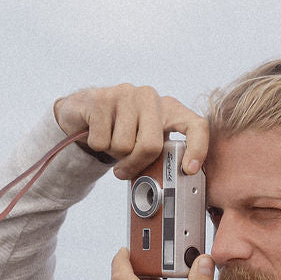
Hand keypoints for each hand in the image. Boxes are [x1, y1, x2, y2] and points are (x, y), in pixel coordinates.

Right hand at [54, 84, 208, 180]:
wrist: (83, 112)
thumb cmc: (121, 132)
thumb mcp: (144, 142)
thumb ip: (160, 157)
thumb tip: (169, 185)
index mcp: (169, 108)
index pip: (196, 125)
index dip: (197, 149)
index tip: (189, 171)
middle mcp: (150, 97)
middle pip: (151, 145)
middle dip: (136, 164)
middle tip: (124, 169)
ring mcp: (125, 94)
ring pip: (123, 146)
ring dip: (113, 154)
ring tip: (110, 141)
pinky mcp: (100, 99)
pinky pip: (101, 141)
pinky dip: (96, 146)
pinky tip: (95, 133)